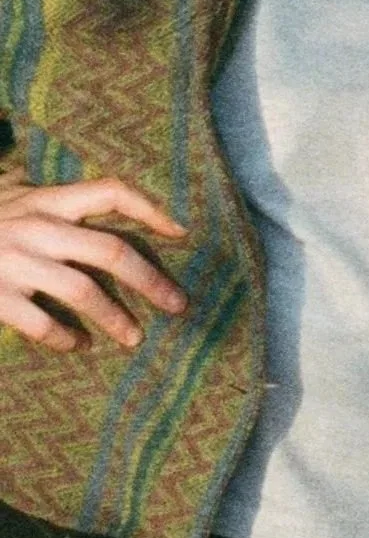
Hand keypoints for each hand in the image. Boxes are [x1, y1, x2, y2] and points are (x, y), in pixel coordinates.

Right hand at [0, 177, 188, 353]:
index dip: (152, 209)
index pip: (112, 192)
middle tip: (178, 305)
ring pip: (83, 292)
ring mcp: (16, 263)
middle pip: (112, 251)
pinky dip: (64, 338)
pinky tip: (77, 345)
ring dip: (115, 318)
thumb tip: (108, 202)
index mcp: (48, 200)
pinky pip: (42, 324)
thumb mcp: (14, 196)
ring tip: (133, 338)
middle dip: (152, 281)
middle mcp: (37, 228)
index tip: (182, 232)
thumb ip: (54, 201)